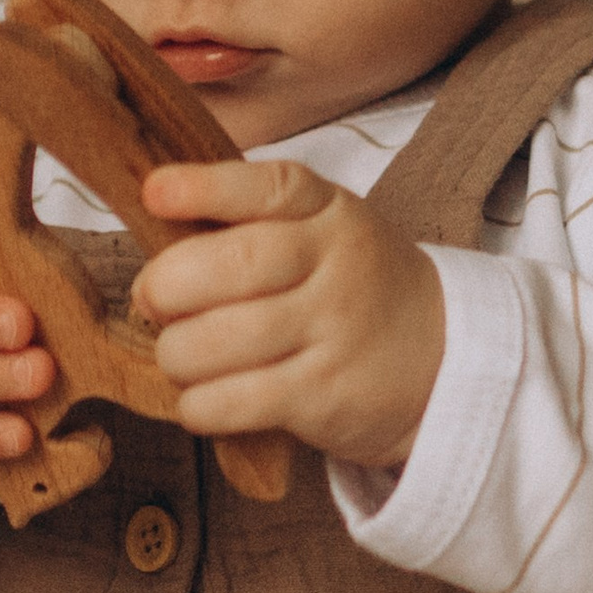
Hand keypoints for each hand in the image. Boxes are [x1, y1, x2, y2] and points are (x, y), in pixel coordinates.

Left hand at [134, 162, 446, 475]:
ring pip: (218, 341)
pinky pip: (231, 402)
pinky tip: (203, 396)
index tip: (154, 194)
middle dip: (166, 286)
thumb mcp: (321, 230)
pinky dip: (197, 404)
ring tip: (182, 355)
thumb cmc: (351, 286)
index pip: (267, 188)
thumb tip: (152, 237)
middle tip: (152, 301)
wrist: (440, 357)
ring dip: (175, 353)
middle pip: (230, 266)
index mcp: (326, 212)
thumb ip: (247, 223)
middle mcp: (333, 266)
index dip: (204, 189)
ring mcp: (331, 333)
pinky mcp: (322, 396)